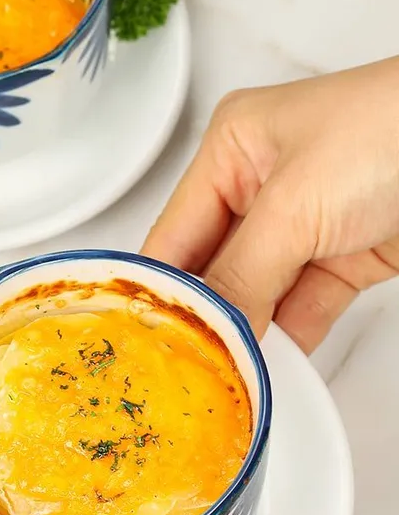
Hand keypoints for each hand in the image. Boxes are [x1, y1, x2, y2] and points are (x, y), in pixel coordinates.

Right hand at [143, 58, 398, 349]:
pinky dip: (287, 342)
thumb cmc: (394, 129)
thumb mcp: (296, 205)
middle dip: (200, 321)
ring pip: (256, 296)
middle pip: (212, 270)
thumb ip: (241, 277)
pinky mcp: (348, 258)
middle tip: (177, 378)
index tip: (141, 348)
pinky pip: (302, 310)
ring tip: (217, 385)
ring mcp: (307, 224)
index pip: (172, 235)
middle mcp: (263, 184)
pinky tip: (267, 372)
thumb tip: (202, 333)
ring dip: (244, 338)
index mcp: (234, 149)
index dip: (156, 294)